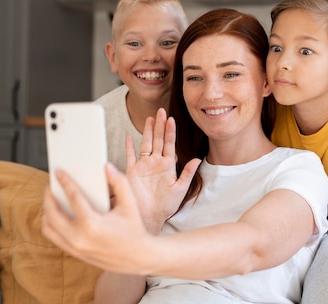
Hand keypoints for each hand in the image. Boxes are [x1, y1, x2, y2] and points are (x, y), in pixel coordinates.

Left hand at [42, 164, 152, 274]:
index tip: (59, 173)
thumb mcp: (130, 204)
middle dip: (48, 198)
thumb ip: (120, 182)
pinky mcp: (75, 254)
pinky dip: (51, 226)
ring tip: (50, 201)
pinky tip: (56, 216)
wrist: (138, 257)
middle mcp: (80, 238)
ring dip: (46, 213)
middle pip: (52, 214)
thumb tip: (107, 167)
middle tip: (50, 187)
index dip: (65, 183)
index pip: (73, 198)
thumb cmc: (134, 230)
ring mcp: (76, 248)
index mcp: (93, 224)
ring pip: (49, 229)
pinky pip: (55, 238)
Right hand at [125, 108, 200, 232]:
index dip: (170, 132)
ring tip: (150, 118)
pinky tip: (129, 137)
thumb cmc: (165, 206)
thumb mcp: (180, 189)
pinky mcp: (132, 171)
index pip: (169, 144)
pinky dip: (129, 146)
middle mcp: (155, 163)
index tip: (172, 119)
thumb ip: (187, 173)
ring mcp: (143, 166)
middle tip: (162, 111)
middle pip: (158, 139)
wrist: (149, 216)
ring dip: (147, 131)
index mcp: (167, 166)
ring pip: (145, 143)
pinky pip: (130, 156)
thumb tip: (198, 159)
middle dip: (160, 125)